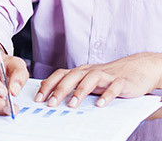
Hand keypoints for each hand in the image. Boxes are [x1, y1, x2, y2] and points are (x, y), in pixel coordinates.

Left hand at [36, 53, 161, 108]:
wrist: (135, 69)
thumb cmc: (108, 77)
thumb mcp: (87, 80)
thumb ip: (71, 84)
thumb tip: (48, 90)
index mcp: (80, 71)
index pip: (60, 75)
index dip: (48, 85)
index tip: (38, 98)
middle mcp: (90, 71)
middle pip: (71, 77)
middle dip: (59, 90)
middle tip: (50, 104)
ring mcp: (106, 75)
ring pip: (90, 80)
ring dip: (79, 92)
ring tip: (71, 105)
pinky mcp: (121, 82)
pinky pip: (113, 87)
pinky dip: (106, 95)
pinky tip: (100, 105)